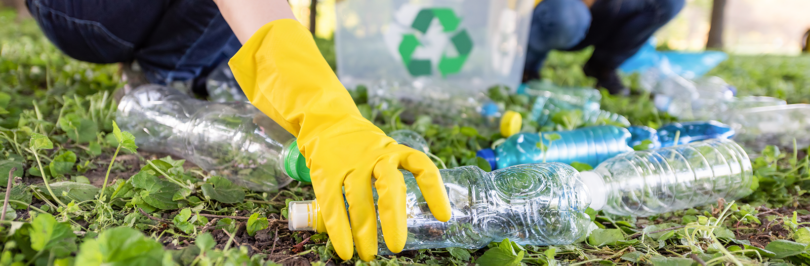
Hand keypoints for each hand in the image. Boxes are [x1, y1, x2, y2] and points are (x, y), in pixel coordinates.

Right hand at [227, 19, 451, 260]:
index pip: (421, 166)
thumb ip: (392, 181)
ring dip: (364, 232)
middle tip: (398, 246)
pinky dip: (339, 231)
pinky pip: (333, 205)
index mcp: (395, 151)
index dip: (434, 190)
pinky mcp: (327, 172)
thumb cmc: (361, 147)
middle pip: (390, 186)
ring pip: (360, 200)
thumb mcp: (383, 152)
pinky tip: (345, 250)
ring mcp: (350, 164)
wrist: (326, 122)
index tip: (443, 216)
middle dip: (394, 218)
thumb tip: (401, 224)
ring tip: (368, 255)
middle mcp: (375, 156)